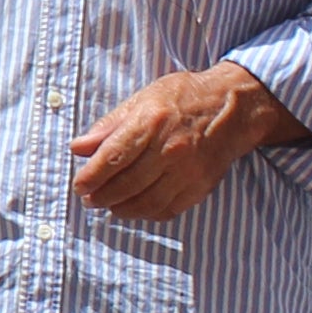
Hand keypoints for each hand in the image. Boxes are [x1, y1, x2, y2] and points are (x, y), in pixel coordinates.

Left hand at [70, 66, 276, 222]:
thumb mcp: (143, 99)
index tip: (79, 186)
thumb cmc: (184, 99)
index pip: (113, 158)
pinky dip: (146, 213)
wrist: (233, 108)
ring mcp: (188, 171)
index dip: (91, 176)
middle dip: (101, 197)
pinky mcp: (200, 187)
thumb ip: (109, 126)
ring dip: (120, 209)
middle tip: (89, 199)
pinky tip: (135, 207)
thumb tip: (78, 148)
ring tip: (108, 205)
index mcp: (152, 122)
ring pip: (145, 203)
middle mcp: (170, 150)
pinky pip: (167, 210)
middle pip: (126, 185)